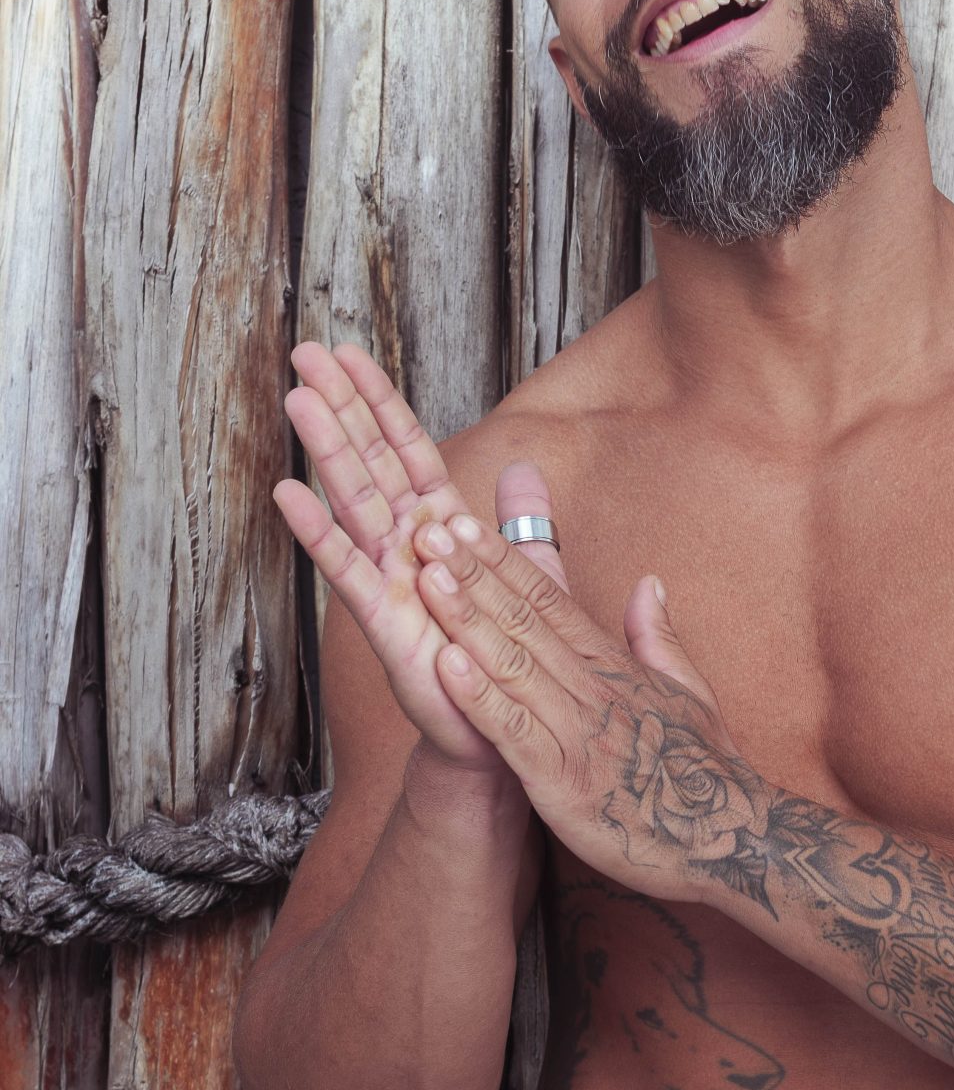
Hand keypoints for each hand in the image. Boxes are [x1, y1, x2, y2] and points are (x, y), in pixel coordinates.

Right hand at [273, 341, 570, 776]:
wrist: (497, 739)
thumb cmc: (506, 663)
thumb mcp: (530, 583)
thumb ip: (523, 526)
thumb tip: (525, 470)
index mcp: (441, 534)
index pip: (409, 452)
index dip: (381, 402)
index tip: (350, 352)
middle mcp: (408, 551)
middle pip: (372, 463)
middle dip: (342, 406)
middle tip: (304, 351)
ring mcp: (391, 583)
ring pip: (357, 503)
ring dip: (327, 449)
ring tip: (297, 397)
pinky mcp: (384, 623)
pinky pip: (349, 571)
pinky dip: (318, 532)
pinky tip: (286, 493)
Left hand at [409, 516, 776, 904]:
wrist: (729, 837)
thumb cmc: (706, 771)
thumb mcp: (689, 691)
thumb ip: (659, 636)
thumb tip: (649, 582)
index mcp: (613, 667)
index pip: (549, 600)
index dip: (503, 561)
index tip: (462, 524)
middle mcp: (592, 689)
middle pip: (523, 620)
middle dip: (472, 574)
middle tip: (427, 530)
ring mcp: (576, 733)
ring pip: (511, 665)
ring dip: (466, 620)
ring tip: (426, 577)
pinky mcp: (562, 781)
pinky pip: (512, 732)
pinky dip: (478, 697)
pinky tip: (444, 666)